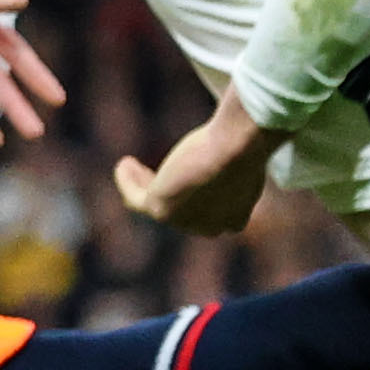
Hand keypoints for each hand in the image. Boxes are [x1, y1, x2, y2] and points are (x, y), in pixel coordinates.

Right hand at [113, 89, 282, 235]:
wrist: (235, 150)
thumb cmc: (244, 147)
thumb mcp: (244, 157)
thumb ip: (235, 159)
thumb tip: (233, 142)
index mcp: (235, 218)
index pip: (208, 214)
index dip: (191, 195)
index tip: (182, 174)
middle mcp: (208, 227)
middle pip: (178, 212)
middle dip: (163, 192)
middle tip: (149, 172)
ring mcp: (183, 222)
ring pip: (154, 204)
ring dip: (141, 185)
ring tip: (131, 165)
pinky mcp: (161, 210)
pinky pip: (136, 198)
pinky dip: (127, 182)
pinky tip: (125, 163)